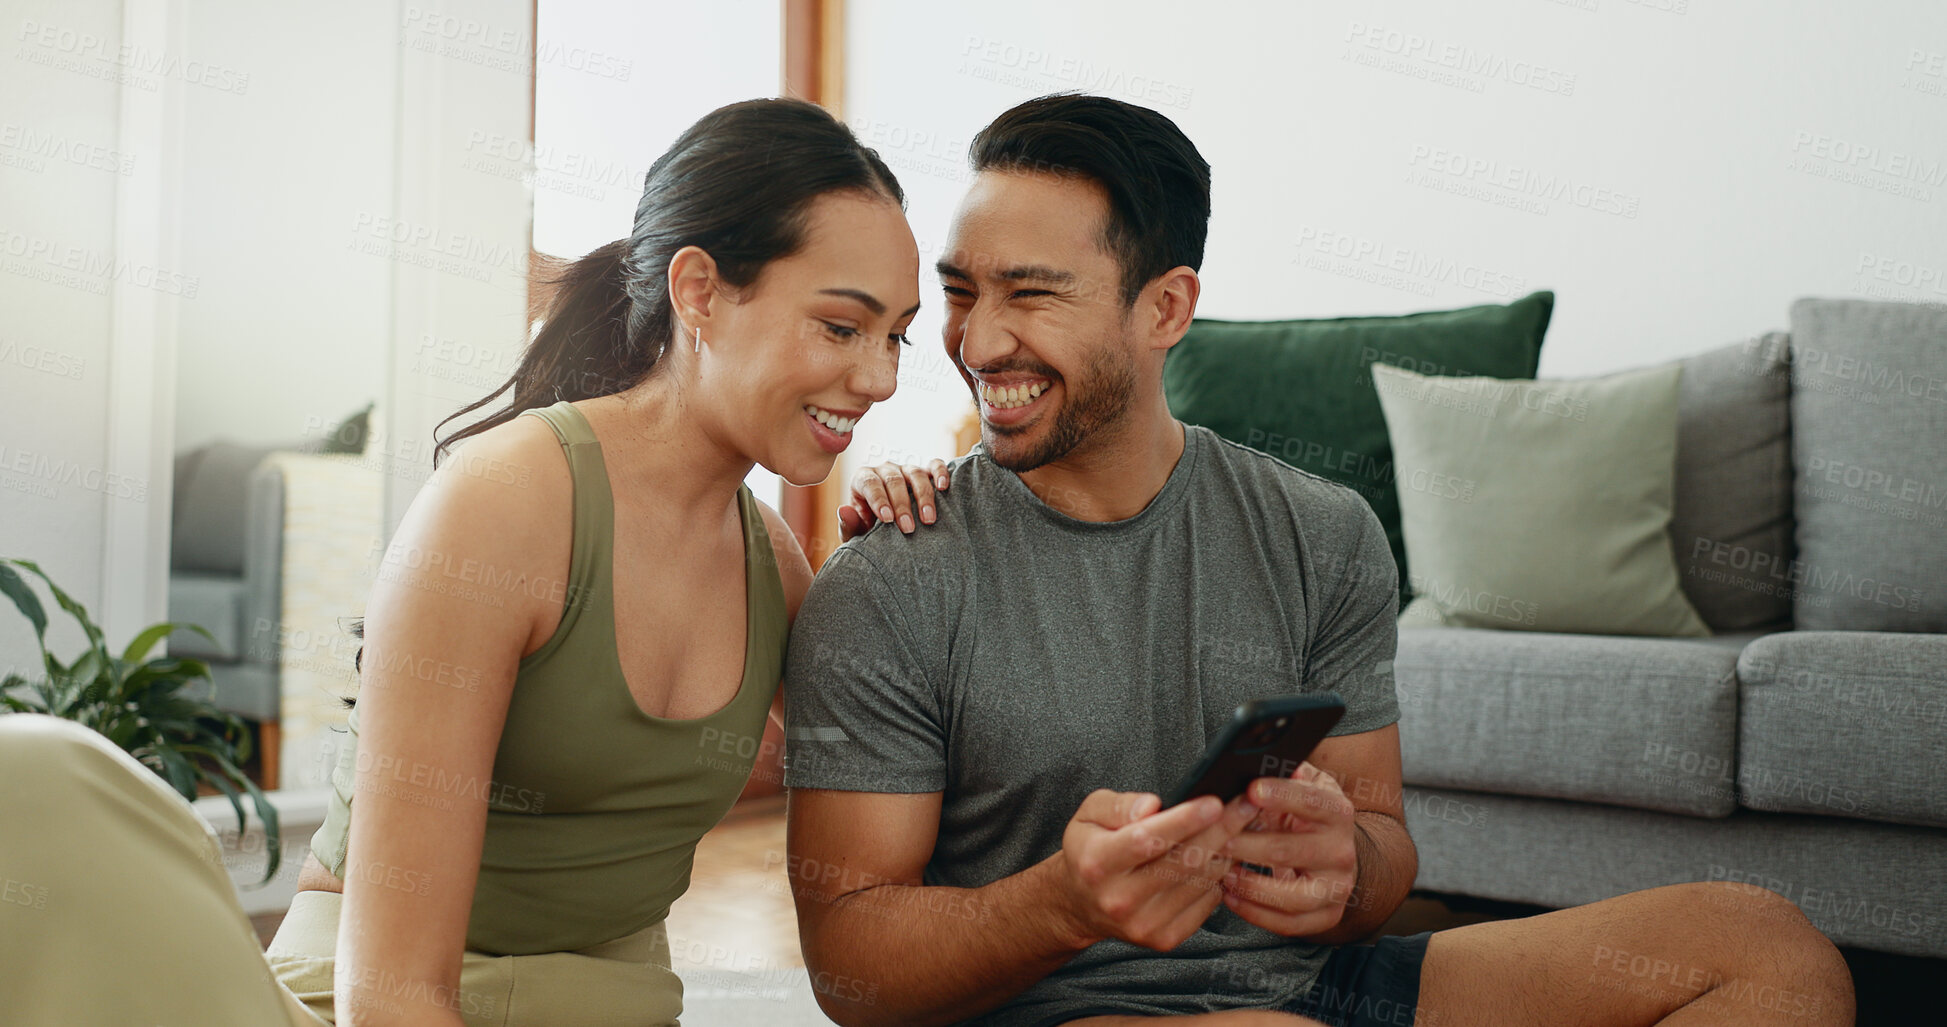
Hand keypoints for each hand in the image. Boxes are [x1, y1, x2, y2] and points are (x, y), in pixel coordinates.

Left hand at [838, 459, 950, 539]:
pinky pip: (934, 465)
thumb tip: (843, 511)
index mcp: (863, 479)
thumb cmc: (869, 529)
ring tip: (929, 519)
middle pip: (893, 480)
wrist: (887, 529)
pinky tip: (944, 488)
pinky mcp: (925, 472)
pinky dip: (940, 473)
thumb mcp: (857, 531)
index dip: (879, 500)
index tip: (888, 519)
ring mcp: (905, 469)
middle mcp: (884, 470)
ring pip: (915, 473)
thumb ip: (849, 524)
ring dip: (924, 496)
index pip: (869, 483)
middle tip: (908, 529)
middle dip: (902, 505)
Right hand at [1054, 789, 1258, 951]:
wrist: (1082, 904)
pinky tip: (1217, 858)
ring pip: (1201, 881)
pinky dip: (1218, 877)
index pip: (1148, 840)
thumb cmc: (1090, 850)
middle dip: (1221, 829)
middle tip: (1245, 806)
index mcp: (1097, 863)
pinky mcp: (1164, 938)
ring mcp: (1144, 923)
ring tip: (1234, 829)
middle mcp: (1120, 899)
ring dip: (1224, 851)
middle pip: (1183, 861)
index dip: (1185, 820)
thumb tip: (1152, 806)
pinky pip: (1207, 902)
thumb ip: (1119, 805)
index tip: (1215, 802)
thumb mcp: (1089, 814)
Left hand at [1218, 762, 1358, 937]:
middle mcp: (1342, 851)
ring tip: (1223, 873)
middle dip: (1247, 845)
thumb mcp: (1302, 786)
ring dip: (1251, 886)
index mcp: (1337, 812)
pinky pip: (1290, 924)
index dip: (1281, 795)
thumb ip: (1284, 774)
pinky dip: (1257, 913)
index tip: (1250, 790)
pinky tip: (1231, 897)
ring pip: (1293, 897)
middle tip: (1216, 840)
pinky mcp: (1328, 915)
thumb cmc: (1305, 815)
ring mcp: (1337, 888)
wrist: (1336, 852)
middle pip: (1291, 851)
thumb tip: (1255, 760)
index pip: (1312, 801)